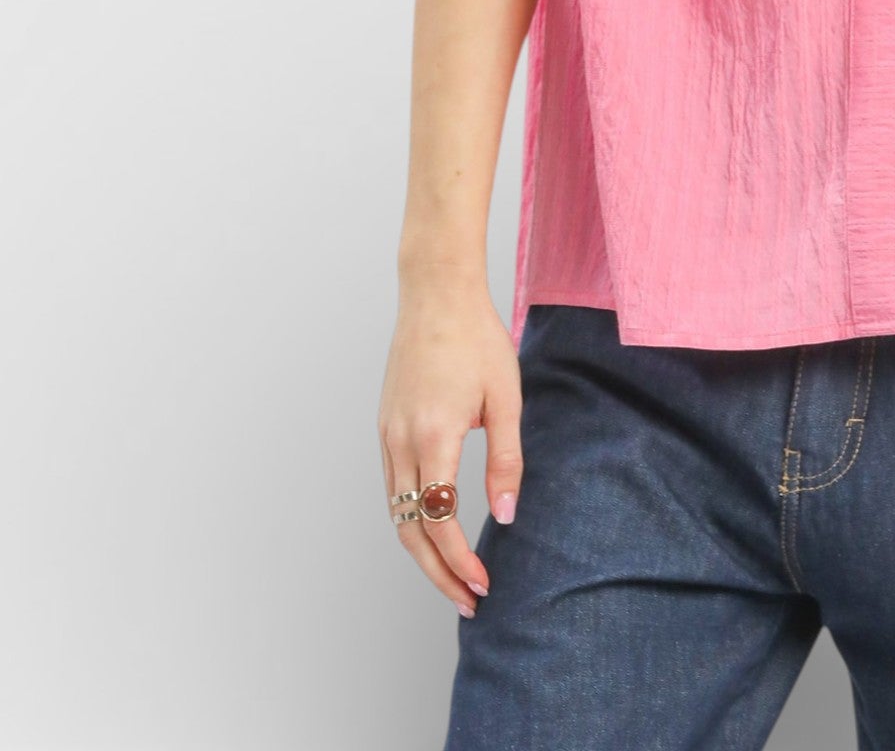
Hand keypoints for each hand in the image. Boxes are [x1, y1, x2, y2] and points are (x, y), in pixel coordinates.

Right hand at [377, 283, 523, 617]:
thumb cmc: (477, 339)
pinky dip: (411, 520)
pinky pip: (393, 489)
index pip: (439, 521)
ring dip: (422, 553)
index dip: (459, 562)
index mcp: (433, 436)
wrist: (436, 295)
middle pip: (411, 531)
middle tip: (468, 602)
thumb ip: (507, 460)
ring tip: (453, 578)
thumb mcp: (506, 398)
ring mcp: (386, 436)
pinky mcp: (385, 428)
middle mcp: (400, 442)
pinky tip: (435, 531)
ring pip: (397, 514)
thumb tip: (507, 515)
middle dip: (438, 574)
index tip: (482, 585)